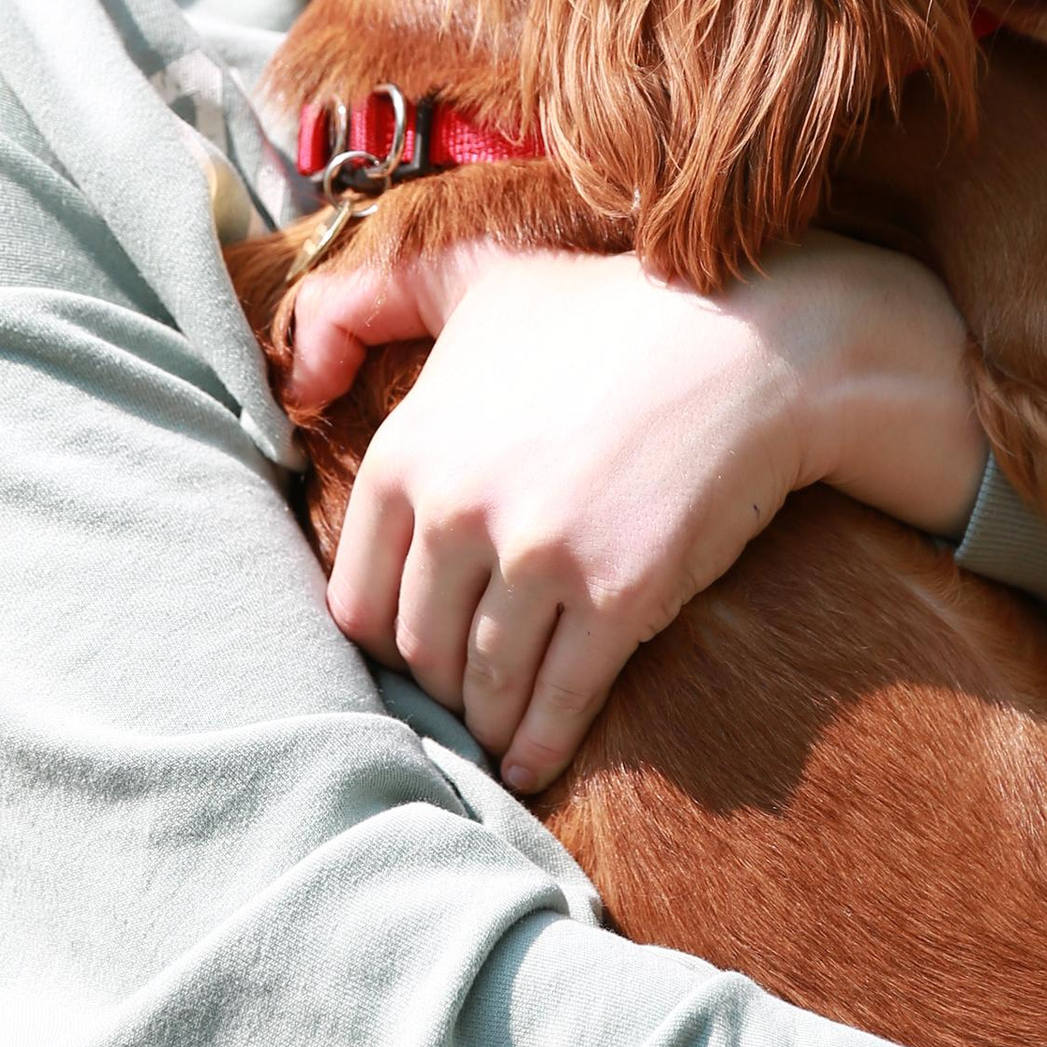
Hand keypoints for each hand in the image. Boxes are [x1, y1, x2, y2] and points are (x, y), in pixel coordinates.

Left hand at [288, 233, 981, 792]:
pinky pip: (559, 700)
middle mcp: (459, 510)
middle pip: (419, 649)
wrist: (750, 342)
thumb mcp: (469, 280)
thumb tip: (295, 382)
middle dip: (437, 685)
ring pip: (485, 684)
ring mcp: (539, 559)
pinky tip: (531, 765)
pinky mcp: (618, 598)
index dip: (383, 636)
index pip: (358, 596)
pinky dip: (539, 746)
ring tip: (494, 740)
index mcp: (409, 450)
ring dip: (487, 725)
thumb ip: (360, 305)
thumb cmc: (606, 311)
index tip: (411, 652)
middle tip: (459, 702)